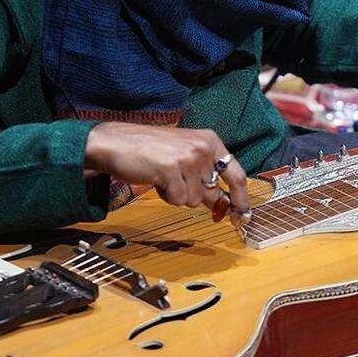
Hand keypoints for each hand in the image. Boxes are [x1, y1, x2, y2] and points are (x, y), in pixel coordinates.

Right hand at [83, 123, 250, 225]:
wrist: (116, 142)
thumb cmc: (149, 150)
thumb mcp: (185, 155)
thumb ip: (205, 176)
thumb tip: (224, 205)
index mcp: (210, 140)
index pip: (237, 175)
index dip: (241, 199)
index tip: (241, 216)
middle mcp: (203, 147)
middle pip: (213, 193)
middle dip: (196, 197)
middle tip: (177, 184)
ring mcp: (188, 158)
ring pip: (194, 200)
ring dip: (177, 195)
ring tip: (163, 176)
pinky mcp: (171, 169)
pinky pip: (177, 200)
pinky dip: (166, 196)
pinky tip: (156, 179)